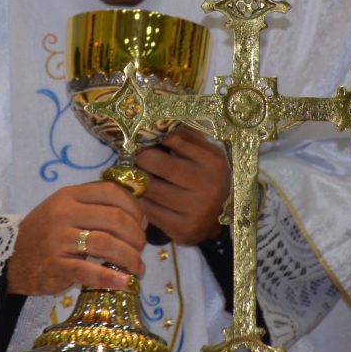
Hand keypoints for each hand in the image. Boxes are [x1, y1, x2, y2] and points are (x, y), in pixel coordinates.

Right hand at [7, 181, 146, 294]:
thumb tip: (138, 214)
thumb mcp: (64, 208)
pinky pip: (90, 272)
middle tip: (141, 248)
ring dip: (130, 257)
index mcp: (69, 194)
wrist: (9, 258)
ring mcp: (58, 239)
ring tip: (137, 267)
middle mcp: (63, 213)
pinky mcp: (56, 266)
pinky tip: (124, 282)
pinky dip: (111, 278)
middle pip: (115, 219)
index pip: (111, 192)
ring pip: (107, 244)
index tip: (142, 223)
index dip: (134, 207)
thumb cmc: (46, 232)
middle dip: (136, 235)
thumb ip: (95, 205)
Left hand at [135, 126, 231, 244]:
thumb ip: (183, 137)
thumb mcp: (203, 153)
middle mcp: (207, 185)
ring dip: (135, 179)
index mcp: (212, 160)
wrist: (218, 216)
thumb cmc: (204, 176)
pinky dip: (138, 200)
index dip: (153, 135)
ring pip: (150, 189)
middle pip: (159, 164)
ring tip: (132, 173)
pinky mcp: (182, 228)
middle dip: (141, 157)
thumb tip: (152, 123)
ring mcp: (195, 209)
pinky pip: (148, 210)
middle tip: (133, 154)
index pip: (176, 139)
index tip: (140, 134)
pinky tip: (138, 193)